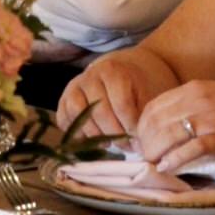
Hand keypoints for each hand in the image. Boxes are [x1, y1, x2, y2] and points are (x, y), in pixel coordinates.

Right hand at [55, 49, 176, 138]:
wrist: (131, 67)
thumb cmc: (144, 84)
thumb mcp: (151, 93)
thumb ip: (145, 117)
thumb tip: (138, 147)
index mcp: (113, 70)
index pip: (121, 105)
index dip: (131, 127)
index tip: (140, 140)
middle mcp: (90, 75)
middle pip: (99, 111)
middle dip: (115, 134)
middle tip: (128, 146)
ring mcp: (75, 86)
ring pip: (77, 113)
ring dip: (93, 134)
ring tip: (109, 143)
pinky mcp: (65, 97)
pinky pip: (63, 117)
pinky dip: (74, 132)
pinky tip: (91, 141)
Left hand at [135, 80, 214, 172]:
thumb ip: (192, 105)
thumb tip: (168, 124)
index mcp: (193, 88)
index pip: (152, 107)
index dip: (142, 127)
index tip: (141, 141)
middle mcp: (197, 99)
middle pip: (155, 122)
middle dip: (144, 142)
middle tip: (144, 157)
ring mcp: (209, 118)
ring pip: (167, 135)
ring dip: (154, 153)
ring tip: (153, 164)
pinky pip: (190, 150)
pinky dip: (174, 161)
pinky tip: (167, 168)